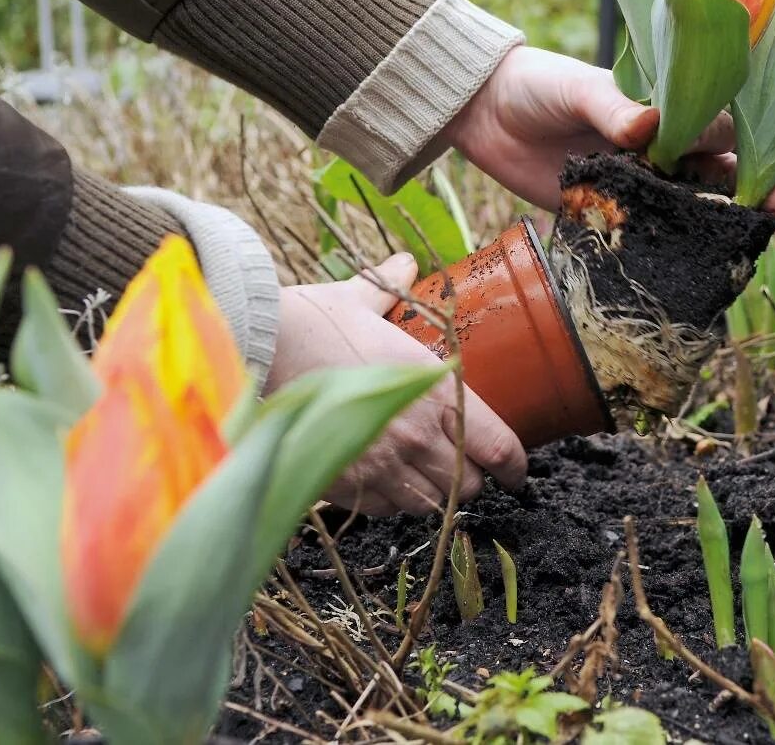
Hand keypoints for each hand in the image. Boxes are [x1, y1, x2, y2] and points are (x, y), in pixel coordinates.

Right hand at [263, 253, 526, 515]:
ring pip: (430, 504)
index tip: (516, 473)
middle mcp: (418, 434)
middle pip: (470, 485)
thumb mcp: (362, 300)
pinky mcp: (348, 485)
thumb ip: (392, 288)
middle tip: (460, 465)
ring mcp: (383, 464)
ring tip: (421, 474)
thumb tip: (404, 263)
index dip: (514, 466)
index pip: (499, 446)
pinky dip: (393, 502)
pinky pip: (387, 511)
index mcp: (437, 390)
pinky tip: (384, 480)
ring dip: (431, 493)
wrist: (258, 349)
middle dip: (469, 478)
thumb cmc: (314, 321)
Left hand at [445, 46, 774, 219]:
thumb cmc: (537, 85)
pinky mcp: (604, 211)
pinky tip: (686, 265)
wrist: (481, 112)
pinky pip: (642, 233)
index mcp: (662, 108)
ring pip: (686, 206)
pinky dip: (665, 248)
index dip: (748, 148)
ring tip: (741, 246)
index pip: (717, 126)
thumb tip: (648, 125)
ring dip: (714, 226)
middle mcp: (656, 147)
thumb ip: (612, 107)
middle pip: (715, 172)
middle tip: (773, 215)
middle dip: (748, 193)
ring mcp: (633, 182)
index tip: (769, 174)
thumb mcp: (576, 87)